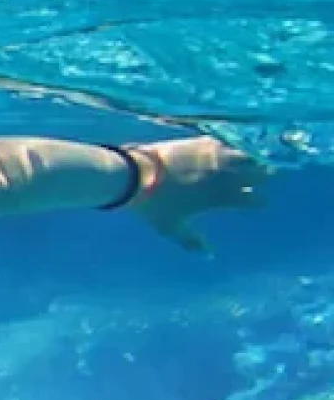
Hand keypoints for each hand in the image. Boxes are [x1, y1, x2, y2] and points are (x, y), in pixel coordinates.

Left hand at [125, 137, 268, 252]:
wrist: (136, 176)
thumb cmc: (154, 206)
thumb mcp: (172, 228)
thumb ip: (192, 242)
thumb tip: (208, 257)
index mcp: (222, 197)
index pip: (255, 199)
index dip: (258, 200)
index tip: (256, 202)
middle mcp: (224, 175)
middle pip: (259, 173)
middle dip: (263, 176)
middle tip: (263, 177)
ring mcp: (214, 157)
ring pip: (247, 155)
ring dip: (251, 158)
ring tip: (251, 161)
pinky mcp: (200, 143)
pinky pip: (224, 143)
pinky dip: (229, 146)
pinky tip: (226, 148)